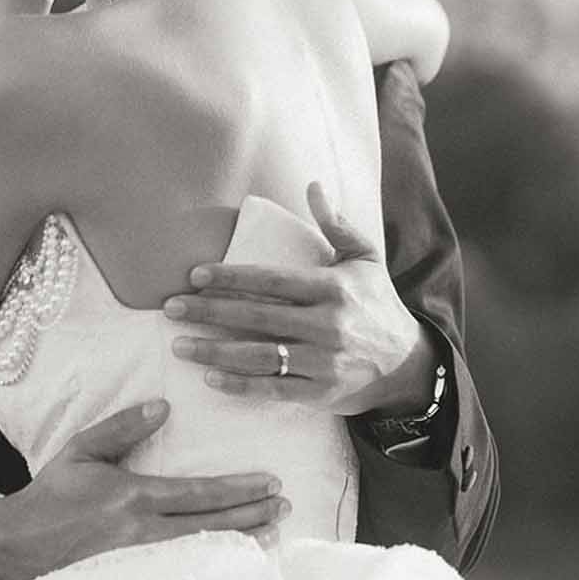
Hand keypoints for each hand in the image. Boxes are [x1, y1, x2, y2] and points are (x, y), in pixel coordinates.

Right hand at [0, 401, 288, 579]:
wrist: (13, 550)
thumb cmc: (50, 498)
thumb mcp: (81, 451)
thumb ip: (122, 427)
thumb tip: (163, 406)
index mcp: (133, 496)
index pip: (200, 493)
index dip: (239, 489)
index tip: (270, 483)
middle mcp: (142, 532)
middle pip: (212, 525)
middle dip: (253, 516)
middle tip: (286, 508)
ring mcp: (140, 563)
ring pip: (204, 553)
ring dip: (242, 543)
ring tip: (274, 535)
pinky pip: (184, 576)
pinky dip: (213, 569)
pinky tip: (236, 565)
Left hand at [161, 181, 434, 416]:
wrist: (408, 363)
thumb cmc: (377, 305)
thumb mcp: (364, 260)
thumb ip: (336, 225)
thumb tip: (313, 186)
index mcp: (332, 288)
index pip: (271, 280)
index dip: (231, 277)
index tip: (195, 275)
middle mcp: (326, 325)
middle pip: (256, 316)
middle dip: (208, 311)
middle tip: (170, 308)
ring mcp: (322, 362)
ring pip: (259, 355)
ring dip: (215, 351)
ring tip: (180, 345)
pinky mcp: (320, 393)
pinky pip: (273, 389)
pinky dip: (240, 386)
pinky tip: (210, 379)